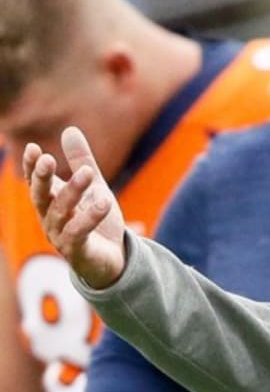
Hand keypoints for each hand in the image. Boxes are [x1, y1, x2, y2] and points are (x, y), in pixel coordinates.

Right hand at [23, 127, 127, 288]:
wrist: (114, 262)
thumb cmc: (98, 224)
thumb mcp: (94, 188)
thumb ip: (82, 162)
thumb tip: (69, 129)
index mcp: (51, 203)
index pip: (36, 182)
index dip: (32, 167)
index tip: (34, 149)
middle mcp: (50, 219)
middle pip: (41, 196)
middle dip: (42, 178)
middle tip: (47, 159)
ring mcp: (60, 237)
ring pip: (61, 212)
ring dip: (73, 192)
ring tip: (88, 173)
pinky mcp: (77, 251)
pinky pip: (79, 232)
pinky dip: (90, 217)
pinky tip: (104, 202)